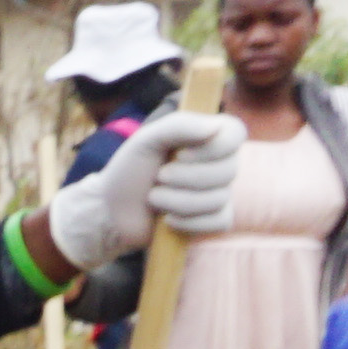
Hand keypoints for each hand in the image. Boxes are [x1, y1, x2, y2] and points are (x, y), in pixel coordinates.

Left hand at [56, 109, 245, 271]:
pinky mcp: (213, 220)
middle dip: (185, 178)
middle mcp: (220, 162)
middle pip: (229, 170)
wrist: (112, 211)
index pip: (235, 133)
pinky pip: (219, 222)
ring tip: (155, 198)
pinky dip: (188, 223)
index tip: (181, 154)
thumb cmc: (130, 170)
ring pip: (218, 199)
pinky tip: (168, 220)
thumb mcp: (146, 140)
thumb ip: (178, 126)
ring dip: (178, 201)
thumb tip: (215, 127)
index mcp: (207, 136)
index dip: (213, 148)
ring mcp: (219, 192)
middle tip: (159, 177)